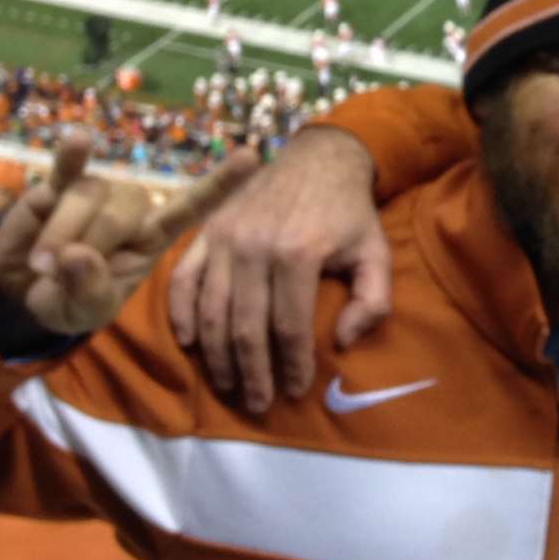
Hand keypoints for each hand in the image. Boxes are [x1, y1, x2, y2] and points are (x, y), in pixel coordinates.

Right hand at [0, 134, 257, 336]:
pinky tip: (77, 140)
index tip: (252, 156)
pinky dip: (71, 157)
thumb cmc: (71, 300)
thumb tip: (76, 256)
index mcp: (153, 238)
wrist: (25, 289)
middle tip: (58, 275)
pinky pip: (67, 168)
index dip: (220, 184)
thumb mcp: (86, 312)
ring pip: (87, 197)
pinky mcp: (58, 185)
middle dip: (87, 246)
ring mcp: (97, 192)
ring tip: (42, 264)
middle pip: (121, 212)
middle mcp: (132, 209)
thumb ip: (88, 290)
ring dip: (60, 233)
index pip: (193, 207)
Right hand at [166, 126, 386, 415]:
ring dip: (217, 356)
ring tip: (230, 384)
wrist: (319, 157)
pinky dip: (182, 315)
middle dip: (253, 373)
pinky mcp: (207, 230)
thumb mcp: (376, 252)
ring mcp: (225, 237)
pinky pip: (183, 280)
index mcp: (299, 253)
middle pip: (246, 328)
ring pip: (212, 312)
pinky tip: (190, 344)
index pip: (290, 327)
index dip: (291, 366)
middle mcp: (255, 247)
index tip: (294, 391)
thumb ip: (373, 300)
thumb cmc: (349, 211)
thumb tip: (342, 341)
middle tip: (258, 403)